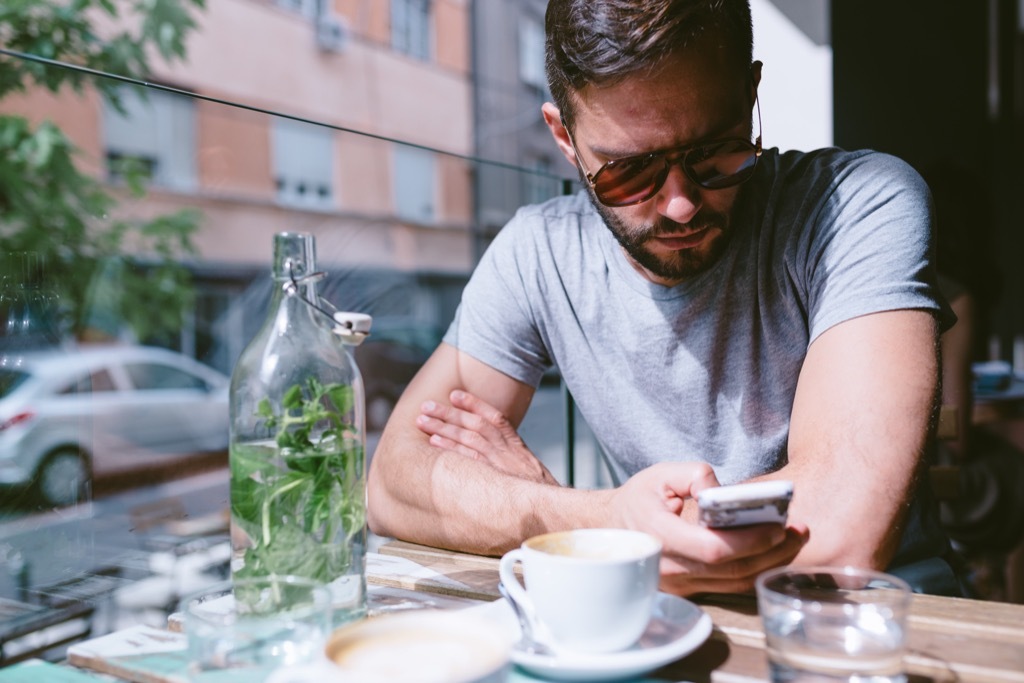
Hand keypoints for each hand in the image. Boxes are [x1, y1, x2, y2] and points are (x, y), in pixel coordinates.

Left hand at [416, 390, 559, 485]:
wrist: (555, 515)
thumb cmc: (538, 499)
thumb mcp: (530, 475)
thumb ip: (511, 462)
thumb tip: (488, 455)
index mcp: (518, 449)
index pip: (496, 418)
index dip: (475, 404)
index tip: (455, 394)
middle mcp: (510, 453)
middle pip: (477, 425)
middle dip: (450, 413)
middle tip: (427, 406)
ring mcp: (502, 466)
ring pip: (470, 438)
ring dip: (444, 428)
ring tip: (423, 421)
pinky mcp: (495, 479)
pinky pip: (470, 460)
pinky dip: (451, 449)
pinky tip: (434, 443)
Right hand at [609, 462, 809, 595]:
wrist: (609, 529)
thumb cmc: (639, 499)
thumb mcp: (661, 474)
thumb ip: (695, 476)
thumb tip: (725, 491)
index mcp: (660, 535)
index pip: (713, 549)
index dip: (750, 540)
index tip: (778, 525)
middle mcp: (669, 568)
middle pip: (732, 570)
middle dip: (772, 551)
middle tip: (799, 531)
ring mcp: (678, 585)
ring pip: (734, 583)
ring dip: (769, 563)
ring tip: (793, 540)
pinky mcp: (688, 590)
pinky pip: (727, 586)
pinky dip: (754, 570)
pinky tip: (773, 554)